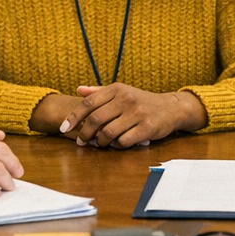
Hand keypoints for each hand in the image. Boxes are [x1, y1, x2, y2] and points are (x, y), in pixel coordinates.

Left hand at [58, 84, 205, 147]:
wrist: (171, 108)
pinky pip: (124, 141)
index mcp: (117, 89)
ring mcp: (137, 113)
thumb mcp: (121, 91)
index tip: (63, 128)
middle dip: (84, 133)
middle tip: (81, 141)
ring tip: (99, 144)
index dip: (73, 117)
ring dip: (100, 142)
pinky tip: (116, 144)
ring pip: (108, 132)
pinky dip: (116, 146)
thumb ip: (99, 91)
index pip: (88, 103)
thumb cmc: (141, 101)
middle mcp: (126, 99)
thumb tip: (78, 90)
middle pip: (96, 119)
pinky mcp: (147, 128)